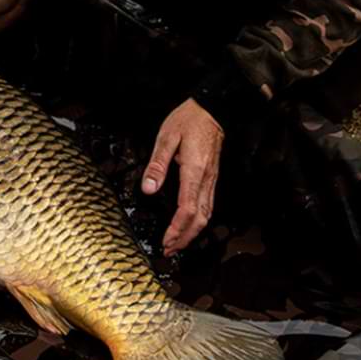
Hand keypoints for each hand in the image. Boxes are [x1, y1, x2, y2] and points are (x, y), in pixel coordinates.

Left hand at [141, 98, 223, 255]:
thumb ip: (157, 164)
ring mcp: (212, 180)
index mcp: (194, 171)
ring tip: (177, 243)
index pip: (187, 209)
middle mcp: (206, 179)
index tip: (165, 241)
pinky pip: (207, 205)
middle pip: (200, 218)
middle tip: (169, 250)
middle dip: (185, 238)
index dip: (177, 229)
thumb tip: (148, 189)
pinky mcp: (212, 178)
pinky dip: (198, 221)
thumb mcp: (166, 137)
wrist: (212, 109)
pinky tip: (188, 225)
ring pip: (207, 214)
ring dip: (192, 232)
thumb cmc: (189, 120)